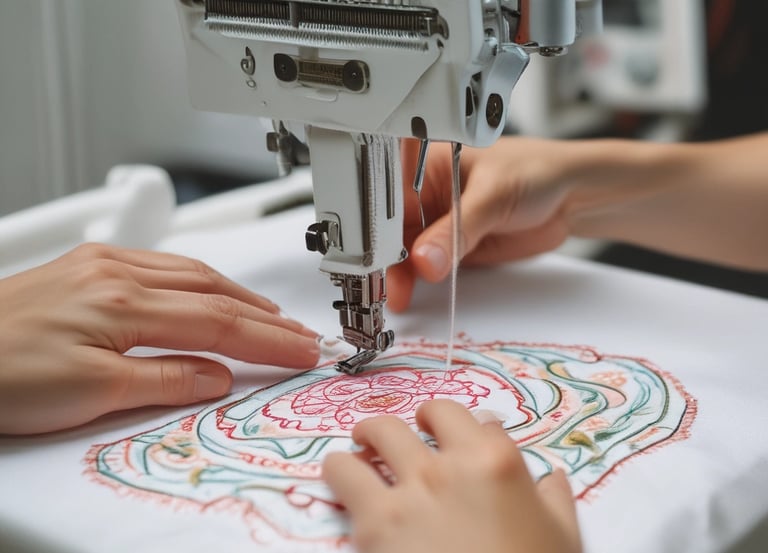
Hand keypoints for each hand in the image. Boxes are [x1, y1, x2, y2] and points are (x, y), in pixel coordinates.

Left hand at [0, 243, 319, 433]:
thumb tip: (215, 377)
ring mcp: (104, 264)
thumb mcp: (91, 393)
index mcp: (123, 303)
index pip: (219, 323)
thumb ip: (164, 380)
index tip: (303, 351)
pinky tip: (210, 288)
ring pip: (193, 272)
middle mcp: (118, 273)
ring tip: (269, 314)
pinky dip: (202, 279)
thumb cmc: (0, 375)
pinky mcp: (90, 265)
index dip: (268, 341)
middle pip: (215, 292)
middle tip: (301, 335)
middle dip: (265, 316)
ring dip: (239, 294)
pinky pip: (164, 264)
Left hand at [323, 399, 580, 552]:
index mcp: (498, 463)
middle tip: (409, 438)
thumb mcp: (561, 538)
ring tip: (365, 450)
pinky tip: (344, 479)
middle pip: (425, 414)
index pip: (479, 421)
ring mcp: (409, 490)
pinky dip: (340, 470)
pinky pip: (342, 472)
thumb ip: (554, 500)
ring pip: (375, 432)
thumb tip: (552, 477)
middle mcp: (450, 465)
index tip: (459, 438)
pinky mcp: (373, 521)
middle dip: (416, 422)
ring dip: (370, 437)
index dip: (469, 428)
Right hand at [389, 137, 577, 311]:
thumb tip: (425, 260)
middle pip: (392, 229)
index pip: (390, 197)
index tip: (376, 254)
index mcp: (426, 164)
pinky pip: (428, 266)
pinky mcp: (452, 246)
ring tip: (396, 295)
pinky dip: (418, 282)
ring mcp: (438, 222)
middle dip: (386, 257)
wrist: (572, 196)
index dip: (379, 226)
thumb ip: (457, 230)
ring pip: (406, 252)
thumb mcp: (492, 196)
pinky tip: (409, 293)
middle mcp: (426, 194)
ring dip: (400, 274)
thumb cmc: (536, 172)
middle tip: (385, 284)